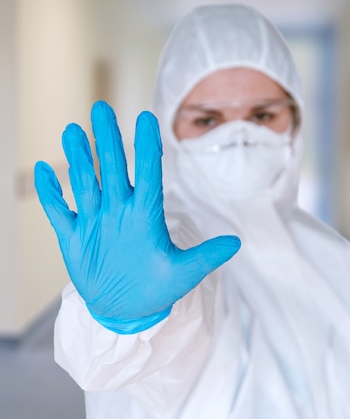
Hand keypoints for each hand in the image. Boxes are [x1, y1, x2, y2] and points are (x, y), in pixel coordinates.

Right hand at [34, 101, 240, 333]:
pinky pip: (59, 211)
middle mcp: (119, 210)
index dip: (147, 147)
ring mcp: (95, 221)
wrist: (125, 310)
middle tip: (102, 108)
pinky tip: (43, 171)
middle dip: (108, 139)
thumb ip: (206, 257)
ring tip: (73, 131)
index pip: (149, 173)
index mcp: (146, 215)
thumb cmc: (156, 288)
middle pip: (113, 168)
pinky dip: (50, 193)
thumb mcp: (183, 274)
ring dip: (79, 158)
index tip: (146, 118)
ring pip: (86, 182)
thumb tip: (237, 242)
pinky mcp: (74, 236)